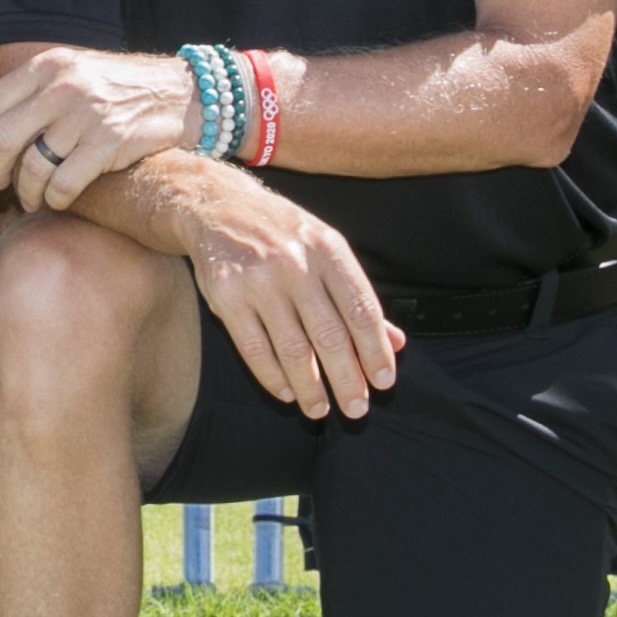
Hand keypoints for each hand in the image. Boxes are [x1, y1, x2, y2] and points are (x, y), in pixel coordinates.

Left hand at [0, 47, 205, 210]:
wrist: (181, 94)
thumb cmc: (117, 88)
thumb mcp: (66, 75)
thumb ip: (16, 94)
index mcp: (49, 66)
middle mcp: (63, 87)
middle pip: (3, 138)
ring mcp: (86, 115)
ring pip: (32, 166)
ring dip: (24, 191)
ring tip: (30, 198)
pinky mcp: (109, 145)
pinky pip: (64, 184)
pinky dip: (54, 200)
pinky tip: (57, 201)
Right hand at [178, 167, 400, 421]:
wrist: (219, 206)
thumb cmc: (283, 234)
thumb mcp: (326, 251)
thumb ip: (357, 297)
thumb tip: (397, 342)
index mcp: (328, 249)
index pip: (361, 310)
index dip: (376, 351)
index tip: (383, 383)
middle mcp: (296, 263)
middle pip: (330, 336)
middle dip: (347, 380)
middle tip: (357, 410)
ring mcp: (259, 280)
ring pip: (293, 349)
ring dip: (311, 388)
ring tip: (320, 410)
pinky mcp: (227, 296)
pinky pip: (255, 349)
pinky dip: (274, 378)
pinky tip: (287, 392)